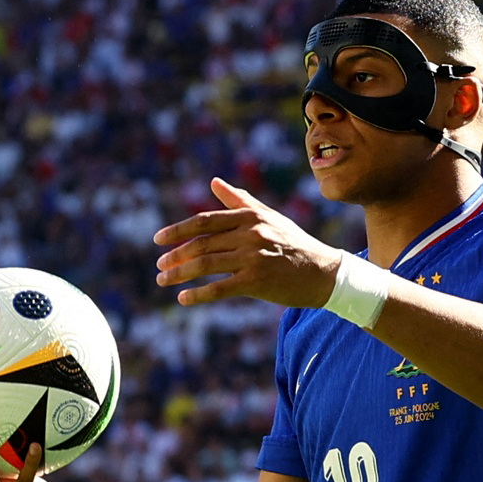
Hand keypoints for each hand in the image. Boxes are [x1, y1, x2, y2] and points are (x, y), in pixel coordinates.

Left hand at [154, 177, 340, 307]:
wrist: (324, 272)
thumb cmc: (294, 243)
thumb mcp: (269, 217)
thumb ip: (240, 200)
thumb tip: (214, 182)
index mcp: (250, 217)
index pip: (205, 221)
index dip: (178, 230)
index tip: (158, 239)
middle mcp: (250, 234)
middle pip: (201, 244)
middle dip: (175, 255)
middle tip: (160, 266)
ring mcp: (253, 258)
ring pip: (205, 265)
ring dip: (179, 274)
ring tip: (164, 281)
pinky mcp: (257, 282)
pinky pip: (219, 289)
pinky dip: (198, 295)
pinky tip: (184, 299)